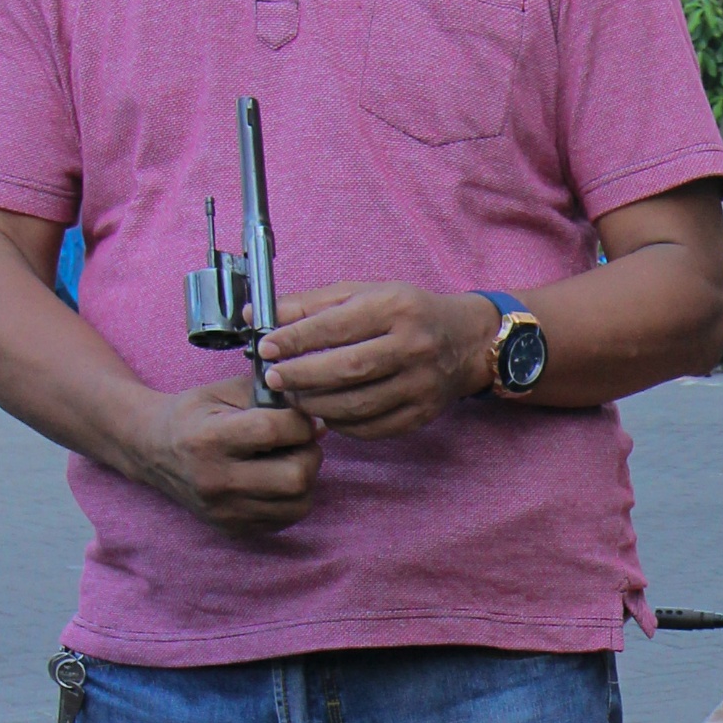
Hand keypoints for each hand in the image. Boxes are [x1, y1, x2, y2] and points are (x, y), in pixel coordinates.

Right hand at [119, 375, 323, 532]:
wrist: (154, 450)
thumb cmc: (195, 415)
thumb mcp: (224, 392)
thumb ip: (271, 398)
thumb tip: (318, 422)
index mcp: (208, 440)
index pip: (271, 431)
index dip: (299, 421)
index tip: (300, 417)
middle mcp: (215, 481)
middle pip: (294, 477)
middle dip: (308, 454)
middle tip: (298, 443)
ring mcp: (225, 511)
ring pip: (298, 503)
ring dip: (304, 478)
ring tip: (288, 460)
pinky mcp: (234, 529)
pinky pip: (286, 518)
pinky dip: (292, 498)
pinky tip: (276, 480)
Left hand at [258, 284, 496, 434]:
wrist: (466, 342)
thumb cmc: (406, 314)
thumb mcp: (362, 294)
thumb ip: (309, 305)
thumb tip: (256, 318)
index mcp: (395, 308)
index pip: (336, 326)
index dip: (296, 339)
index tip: (266, 347)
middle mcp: (412, 347)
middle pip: (347, 369)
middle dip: (301, 376)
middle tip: (274, 379)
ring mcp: (420, 385)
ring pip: (357, 404)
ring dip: (316, 405)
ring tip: (294, 397)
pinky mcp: (422, 414)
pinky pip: (372, 427)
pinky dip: (342, 425)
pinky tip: (325, 414)